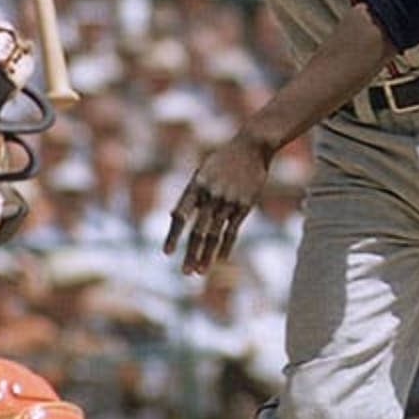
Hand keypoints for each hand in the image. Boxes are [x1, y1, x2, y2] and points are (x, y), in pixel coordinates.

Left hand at [164, 132, 271, 274]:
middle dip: (190, 253)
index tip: (166, 253)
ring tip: (199, 272)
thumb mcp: (202, 172)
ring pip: (215, 234)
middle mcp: (211, 195)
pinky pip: (233, 231)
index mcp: (196, 185)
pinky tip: (221, 260)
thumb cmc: (223, 159)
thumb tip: (175, 218)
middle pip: (198, 230)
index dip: (173, 235)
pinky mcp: (244, 205)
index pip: (181, 215)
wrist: (252, 146)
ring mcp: (229, 201)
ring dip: (206, 255)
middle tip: (184, 273)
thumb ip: (191, 195)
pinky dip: (226, 247)